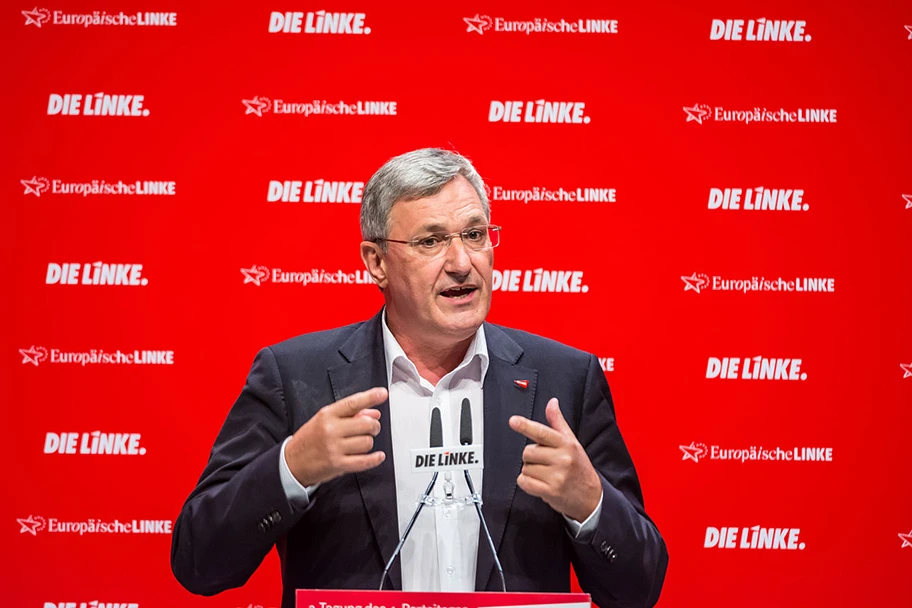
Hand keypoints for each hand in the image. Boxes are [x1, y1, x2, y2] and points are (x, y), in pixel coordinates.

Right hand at [284, 387, 387, 486]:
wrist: (292, 462)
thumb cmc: (309, 439)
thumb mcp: (323, 420)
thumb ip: (349, 415)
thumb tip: (373, 413)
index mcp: (327, 415)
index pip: (353, 403)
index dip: (370, 397)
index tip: (382, 393)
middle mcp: (331, 430)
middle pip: (366, 424)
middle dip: (374, 426)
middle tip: (372, 428)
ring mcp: (334, 448)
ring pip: (367, 442)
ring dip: (368, 442)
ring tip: (360, 443)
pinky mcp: (338, 464)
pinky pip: (364, 461)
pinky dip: (374, 459)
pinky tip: (378, 456)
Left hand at [509, 398, 601, 521]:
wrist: (590, 496)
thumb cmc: (578, 466)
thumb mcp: (571, 442)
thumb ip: (558, 422)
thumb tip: (552, 402)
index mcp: (566, 444)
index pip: (542, 432)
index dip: (526, 426)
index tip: (513, 421)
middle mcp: (563, 459)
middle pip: (528, 451)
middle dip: (532, 457)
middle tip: (546, 462)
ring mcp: (557, 476)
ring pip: (525, 468)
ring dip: (531, 471)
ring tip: (546, 474)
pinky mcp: (550, 491)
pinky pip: (524, 482)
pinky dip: (527, 483)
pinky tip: (540, 483)